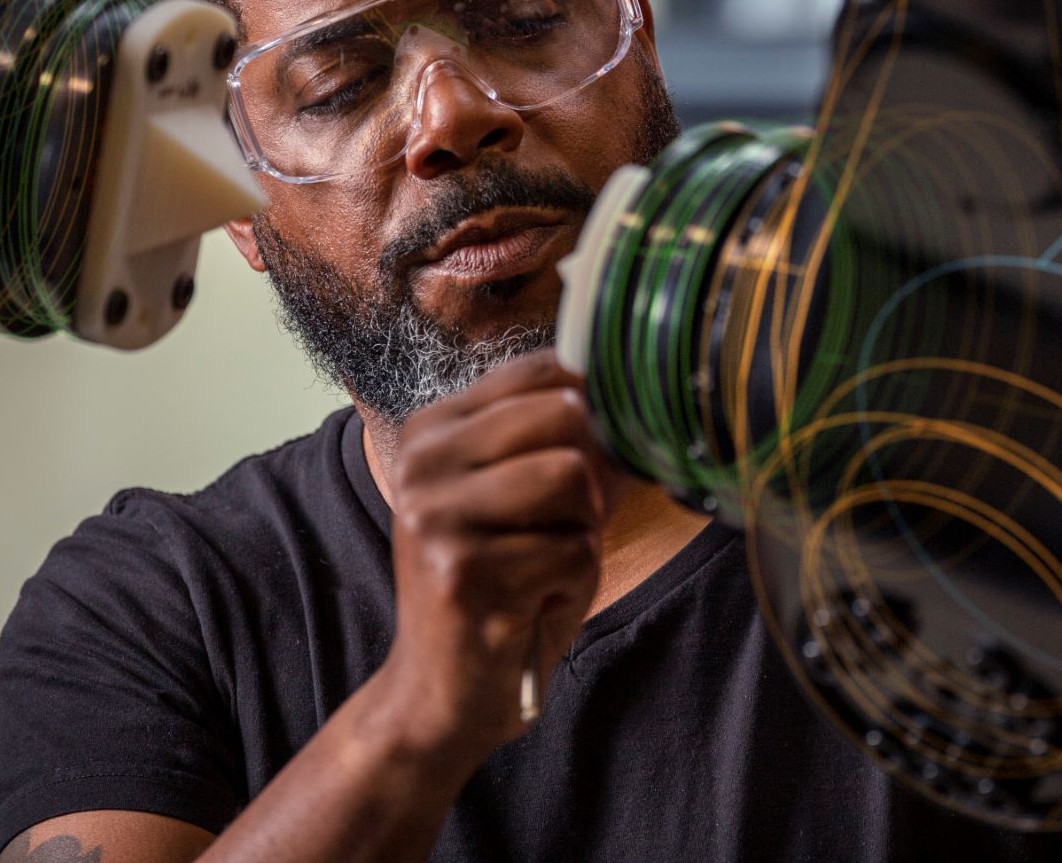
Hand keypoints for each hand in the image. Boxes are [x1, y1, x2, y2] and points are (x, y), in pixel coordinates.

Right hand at [378, 350, 608, 759]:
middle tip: (562, 530)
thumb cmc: (498, 588)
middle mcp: (423, 461)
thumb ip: (561, 441)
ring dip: (580, 533)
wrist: (442, 693)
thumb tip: (638, 394)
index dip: (594, 407)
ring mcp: (435, 515)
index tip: (591, 462)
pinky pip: (573, 551)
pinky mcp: (462, 573)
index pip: (540, 369)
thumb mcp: (520, 498)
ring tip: (543, 567)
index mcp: (432, 430)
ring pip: (573, 478)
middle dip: (589, 477)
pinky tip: (532, 607)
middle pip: (564, 414)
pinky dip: (572, 586)